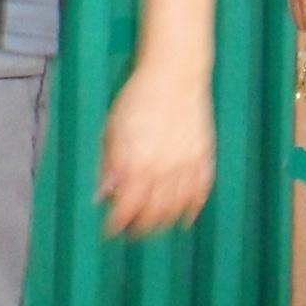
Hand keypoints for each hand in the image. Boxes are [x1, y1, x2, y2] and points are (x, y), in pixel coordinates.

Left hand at [97, 64, 213, 236]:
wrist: (174, 73)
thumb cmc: (138, 97)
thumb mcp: (113, 129)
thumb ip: (109, 164)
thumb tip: (102, 194)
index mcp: (137, 164)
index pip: (126, 209)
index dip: (117, 224)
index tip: (110, 230)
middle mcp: (163, 170)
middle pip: (153, 214)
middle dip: (140, 228)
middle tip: (132, 231)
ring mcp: (187, 165)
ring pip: (177, 208)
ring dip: (165, 222)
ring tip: (155, 226)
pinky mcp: (204, 156)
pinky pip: (201, 192)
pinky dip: (194, 208)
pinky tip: (186, 216)